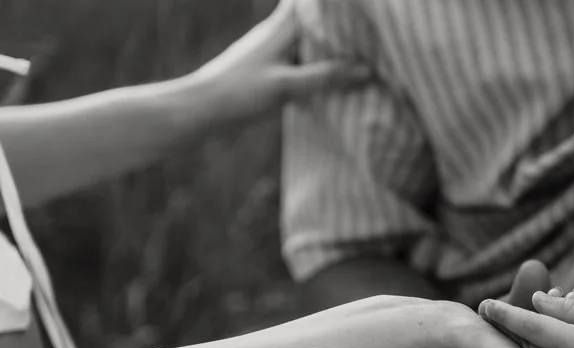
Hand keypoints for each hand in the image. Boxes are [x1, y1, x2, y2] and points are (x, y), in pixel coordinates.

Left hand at [181, 0, 370, 127]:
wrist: (201, 111)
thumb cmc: (240, 92)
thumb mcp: (287, 85)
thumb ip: (326, 77)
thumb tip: (367, 70)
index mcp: (280, 27)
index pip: (308, 2)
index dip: (333, 5)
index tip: (363, 7)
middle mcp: (275, 33)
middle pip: (312, 21)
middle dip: (339, 26)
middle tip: (372, 34)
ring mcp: (270, 53)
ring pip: (307, 43)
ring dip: (329, 49)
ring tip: (362, 55)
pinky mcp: (267, 72)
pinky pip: (299, 63)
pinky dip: (316, 68)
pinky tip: (332, 81)